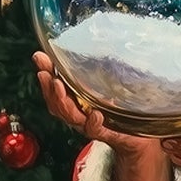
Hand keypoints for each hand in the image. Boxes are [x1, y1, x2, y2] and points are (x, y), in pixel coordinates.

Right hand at [32, 51, 160, 157]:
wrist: (140, 135)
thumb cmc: (121, 108)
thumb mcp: (104, 82)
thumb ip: (86, 68)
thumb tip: (73, 45)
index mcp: (75, 102)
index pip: (53, 90)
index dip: (45, 75)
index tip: (40, 59)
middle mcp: (79, 114)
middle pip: (57, 105)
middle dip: (50, 89)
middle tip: (48, 75)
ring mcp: (91, 124)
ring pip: (71, 117)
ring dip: (64, 103)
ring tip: (60, 86)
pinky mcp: (107, 133)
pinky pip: (95, 130)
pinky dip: (93, 122)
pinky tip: (95, 114)